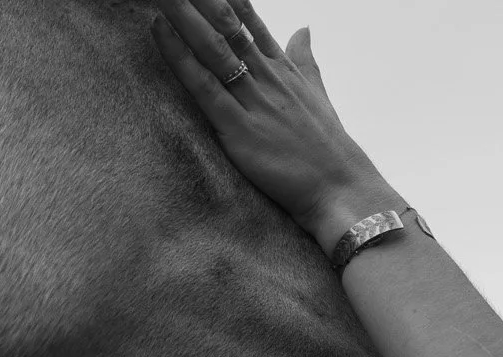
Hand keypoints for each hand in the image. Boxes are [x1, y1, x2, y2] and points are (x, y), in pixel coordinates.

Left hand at [150, 0, 397, 251]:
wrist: (343, 191)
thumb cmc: (329, 150)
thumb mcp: (318, 96)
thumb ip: (304, 60)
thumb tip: (304, 29)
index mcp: (284, 69)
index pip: (250, 21)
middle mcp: (268, 78)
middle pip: (226, 25)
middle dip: (200, 0)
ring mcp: (253, 101)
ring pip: (212, 47)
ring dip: (184, 15)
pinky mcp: (238, 128)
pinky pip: (203, 85)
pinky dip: (180, 57)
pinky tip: (159, 31)